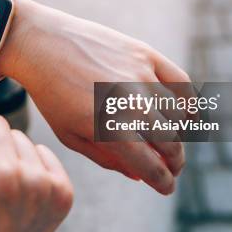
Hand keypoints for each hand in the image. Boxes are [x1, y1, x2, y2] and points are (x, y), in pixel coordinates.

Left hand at [0, 0, 191, 194]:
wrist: (42, 44)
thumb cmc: (52, 93)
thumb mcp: (69, 134)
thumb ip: (106, 158)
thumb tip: (140, 176)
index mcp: (108, 129)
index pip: (151, 167)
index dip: (163, 182)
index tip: (167, 187)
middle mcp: (129, 103)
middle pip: (171, 144)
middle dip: (175, 163)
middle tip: (172, 167)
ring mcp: (140, 76)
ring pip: (179, 115)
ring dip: (179, 135)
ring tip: (171, 141)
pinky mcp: (145, 53)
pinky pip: (182, 82)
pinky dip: (189, 101)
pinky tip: (184, 113)